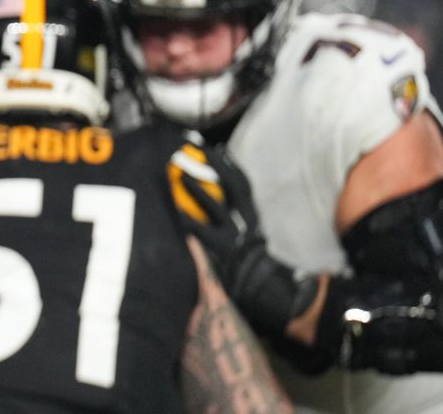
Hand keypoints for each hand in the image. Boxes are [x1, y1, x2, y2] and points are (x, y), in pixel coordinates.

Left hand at [173, 146, 315, 336]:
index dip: (228, 165)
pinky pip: (203, 233)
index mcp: (253, 216)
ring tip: (179, 174)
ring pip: (216, 205)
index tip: (214, 148)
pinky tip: (174, 211)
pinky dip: (189, 221)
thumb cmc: (254, 265)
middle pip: (232, 186)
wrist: (268, 293)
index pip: (242, 184)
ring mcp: (235, 236)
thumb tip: (218, 201)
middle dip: (214, 166)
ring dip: (197, 188)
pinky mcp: (223, 252)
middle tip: (193, 150)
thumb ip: (237, 218)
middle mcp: (246, 222)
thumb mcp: (250, 236)